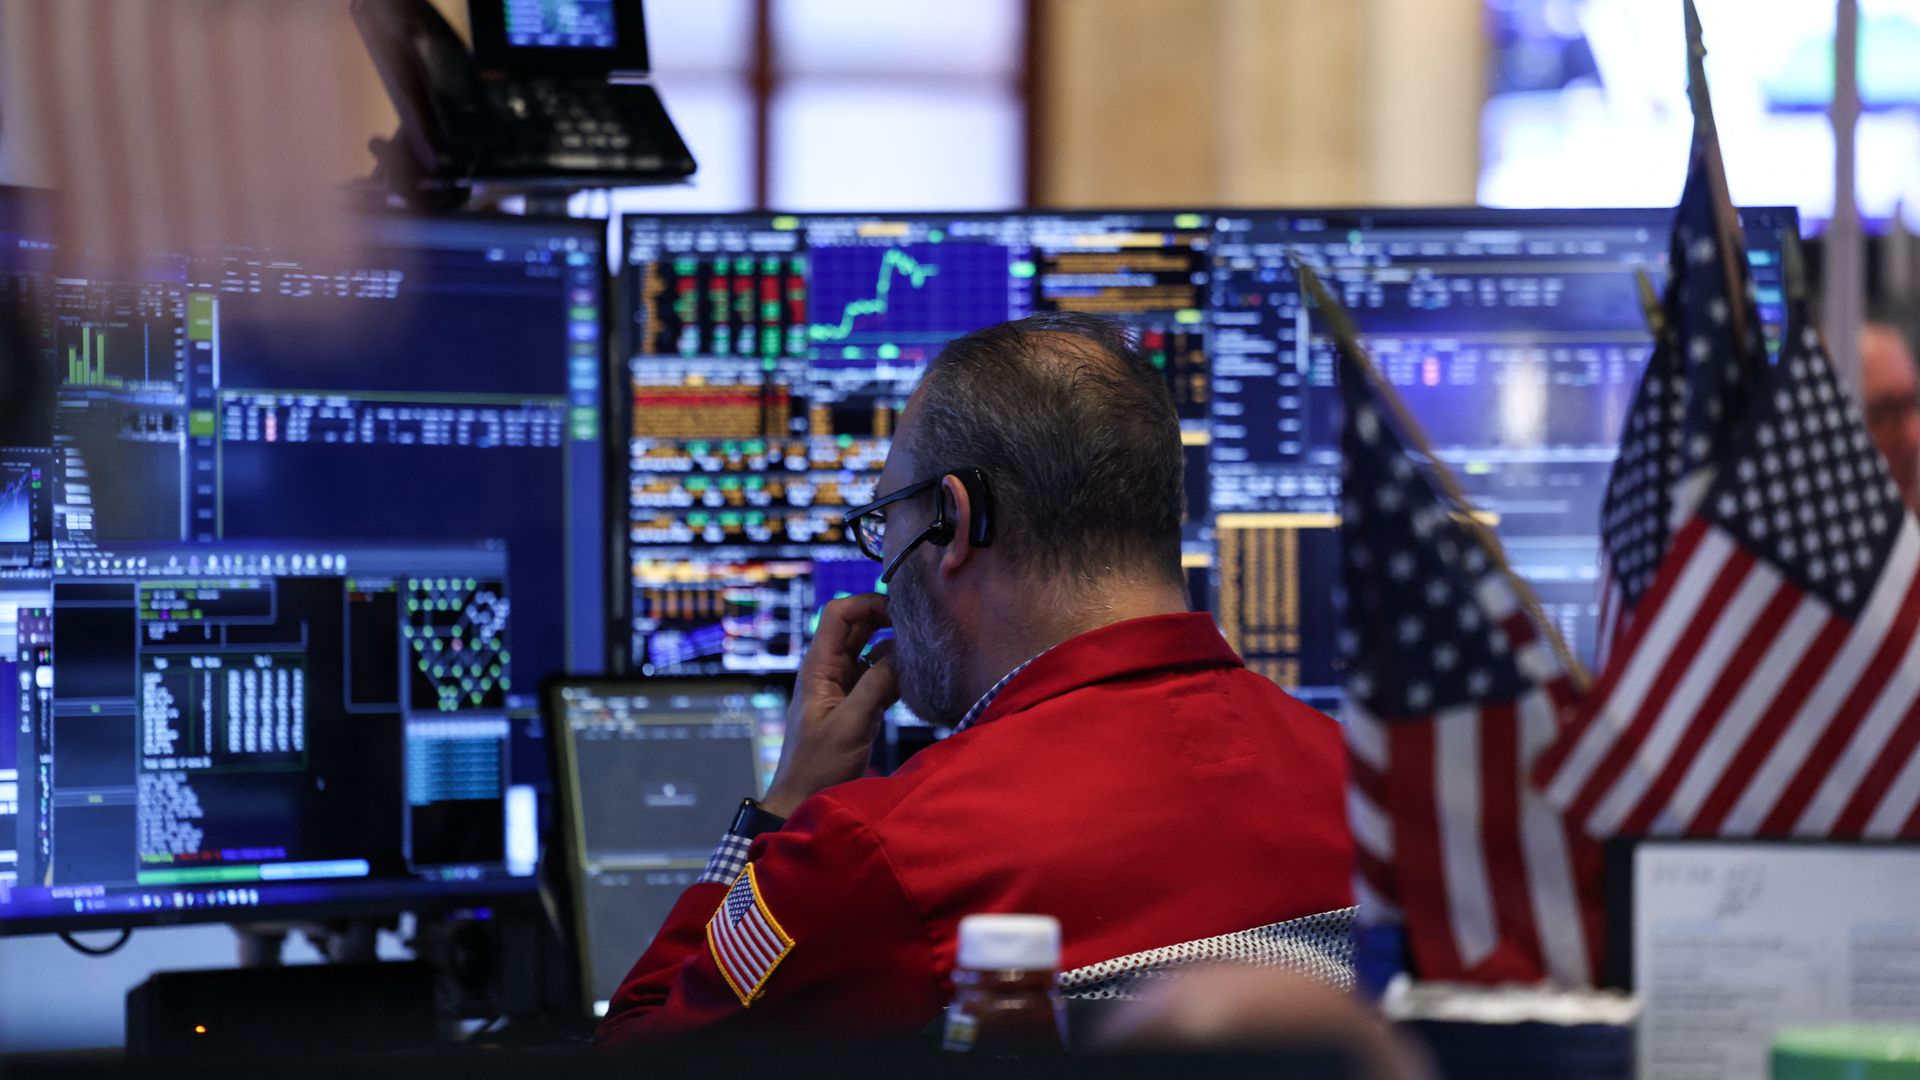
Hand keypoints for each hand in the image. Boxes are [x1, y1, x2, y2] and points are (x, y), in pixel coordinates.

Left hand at [761, 593, 899, 817]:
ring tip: (924, 649)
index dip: (866, 603)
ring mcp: (844, 688)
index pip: (837, 614)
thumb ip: (876, 685)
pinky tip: (918, 677)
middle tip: (919, 625)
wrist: (804, 800)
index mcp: (818, 668)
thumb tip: (903, 652)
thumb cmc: (818, 766)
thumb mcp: (850, 724)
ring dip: (895, 647)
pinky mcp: (857, 705)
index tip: (899, 609)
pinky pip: (879, 677)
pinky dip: (897, 673)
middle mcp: (830, 671)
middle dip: (886, 620)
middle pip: (856, 628)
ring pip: (871, 651)